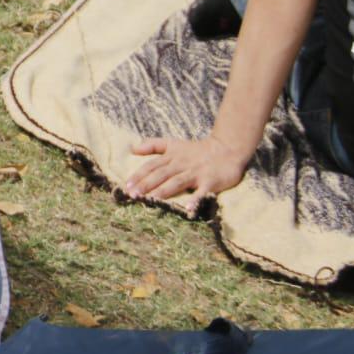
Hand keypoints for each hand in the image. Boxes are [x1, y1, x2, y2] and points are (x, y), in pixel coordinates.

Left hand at [125, 136, 251, 207]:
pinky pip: (202, 192)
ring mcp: (196, 173)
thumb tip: (133, 149)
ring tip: (150, 201)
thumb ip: (153, 145)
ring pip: (177, 182)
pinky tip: (188, 210)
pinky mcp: (211, 181)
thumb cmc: (196, 150)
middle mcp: (181, 165)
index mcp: (171, 157)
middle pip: (161, 175)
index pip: (152, 166)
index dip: (139, 175)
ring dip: (163, 192)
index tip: (126, 186)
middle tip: (132, 195)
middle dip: (146, 185)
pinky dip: (195, 200)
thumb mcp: (173, 144)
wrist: (227, 148)